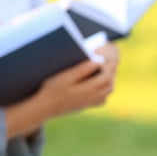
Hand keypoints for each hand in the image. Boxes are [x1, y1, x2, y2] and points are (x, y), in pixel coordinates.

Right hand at [4, 46, 118, 137]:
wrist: (45, 108)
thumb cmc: (53, 90)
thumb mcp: (65, 77)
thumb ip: (83, 69)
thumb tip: (99, 60)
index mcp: (91, 88)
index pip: (108, 72)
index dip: (109, 59)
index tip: (106, 48)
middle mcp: (95, 96)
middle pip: (111, 79)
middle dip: (111, 64)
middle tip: (108, 50)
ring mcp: (93, 102)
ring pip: (109, 87)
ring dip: (109, 74)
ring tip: (105, 61)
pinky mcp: (89, 104)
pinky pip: (104, 95)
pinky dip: (105, 85)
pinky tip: (100, 78)